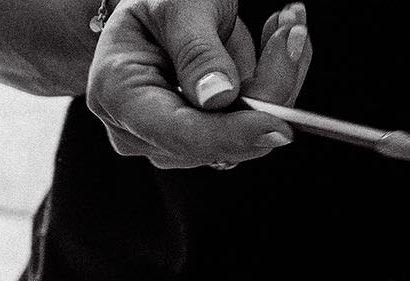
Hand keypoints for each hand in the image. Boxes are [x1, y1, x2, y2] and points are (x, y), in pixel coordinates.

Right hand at [86, 0, 312, 169]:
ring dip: (278, 79)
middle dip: (267, 88)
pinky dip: (274, 81)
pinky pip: (251, 122)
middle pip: (215, 138)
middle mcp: (138, 128)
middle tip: (292, 29)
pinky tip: (274, 40)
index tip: (275, 126)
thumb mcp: (178, 7)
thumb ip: (197, 52)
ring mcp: (169, 136)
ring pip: (242, 134)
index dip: (227, 134)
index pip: (175, 132)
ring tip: (286, 22)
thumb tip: (219, 99)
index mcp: (117, 94)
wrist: (159, 2)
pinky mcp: (201, 132)